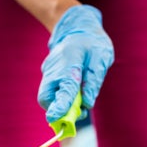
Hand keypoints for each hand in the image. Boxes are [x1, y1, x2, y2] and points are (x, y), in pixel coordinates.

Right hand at [38, 5, 113, 122]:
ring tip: (80, 102)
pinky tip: (74, 93)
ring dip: (61, 105)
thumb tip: (87, 102)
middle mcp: (54, 70)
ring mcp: (48, 72)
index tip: (55, 119)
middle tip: (79, 112)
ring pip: (47, 97)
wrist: (77, 27)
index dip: (60, 106)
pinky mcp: (48, 75)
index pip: (63, 90)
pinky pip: (51, 92)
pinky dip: (60, 98)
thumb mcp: (100, 58)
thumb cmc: (92, 43)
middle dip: (58, 110)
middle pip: (46, 98)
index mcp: (69, 64)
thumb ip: (94, 80)